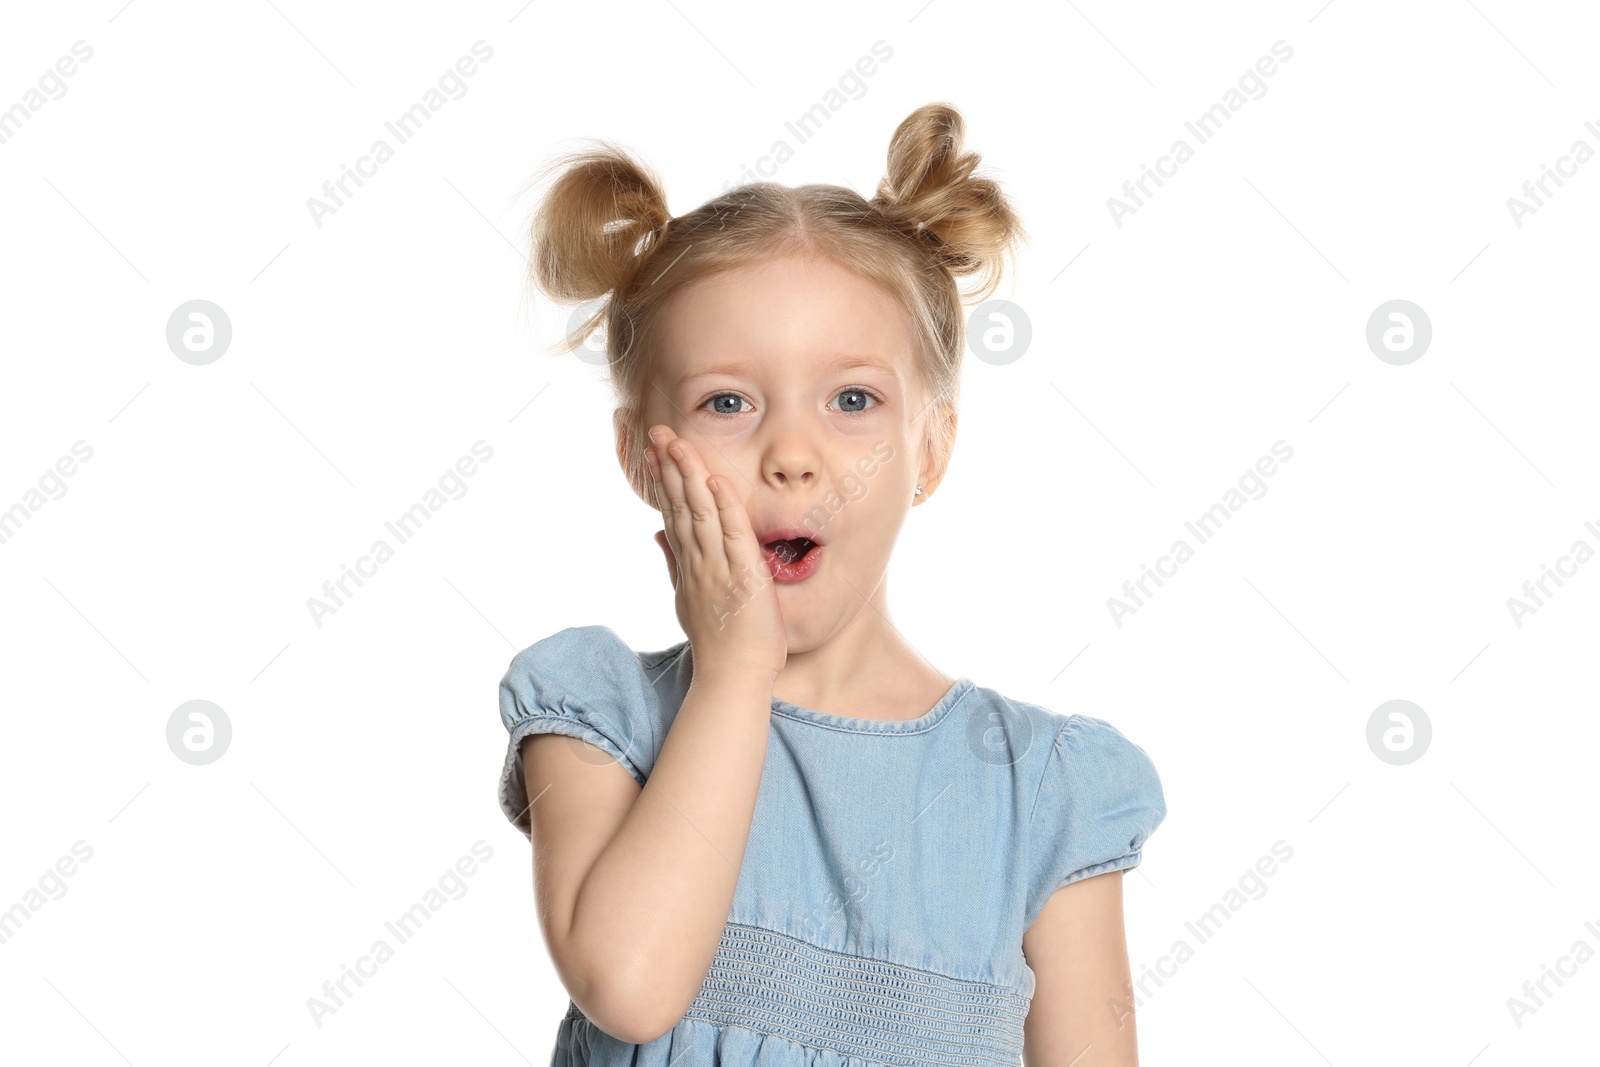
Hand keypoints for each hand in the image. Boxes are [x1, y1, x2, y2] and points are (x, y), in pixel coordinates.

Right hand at [646, 425, 786, 683]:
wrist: (733, 677)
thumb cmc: (719, 643)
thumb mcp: (687, 599)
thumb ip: (674, 563)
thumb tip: (657, 534)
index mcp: (689, 565)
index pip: (673, 512)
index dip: (663, 480)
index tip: (653, 451)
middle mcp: (698, 562)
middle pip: (680, 506)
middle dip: (668, 467)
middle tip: (657, 433)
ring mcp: (718, 568)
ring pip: (700, 512)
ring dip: (688, 476)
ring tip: (677, 443)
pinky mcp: (743, 576)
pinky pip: (732, 534)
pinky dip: (724, 506)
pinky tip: (714, 481)